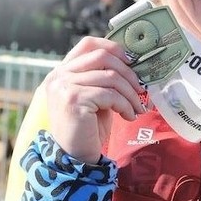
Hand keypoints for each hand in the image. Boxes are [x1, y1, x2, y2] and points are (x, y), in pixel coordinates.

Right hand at [43, 36, 144, 162]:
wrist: (75, 156)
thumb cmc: (88, 128)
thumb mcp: (96, 98)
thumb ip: (104, 79)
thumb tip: (133, 66)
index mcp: (63, 71)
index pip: (88, 43)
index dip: (113, 48)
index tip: (132, 63)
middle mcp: (59, 75)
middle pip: (102, 57)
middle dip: (128, 73)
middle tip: (141, 90)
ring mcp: (64, 86)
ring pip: (110, 76)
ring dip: (130, 93)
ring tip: (137, 108)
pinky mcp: (74, 100)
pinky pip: (110, 95)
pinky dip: (125, 105)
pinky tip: (129, 116)